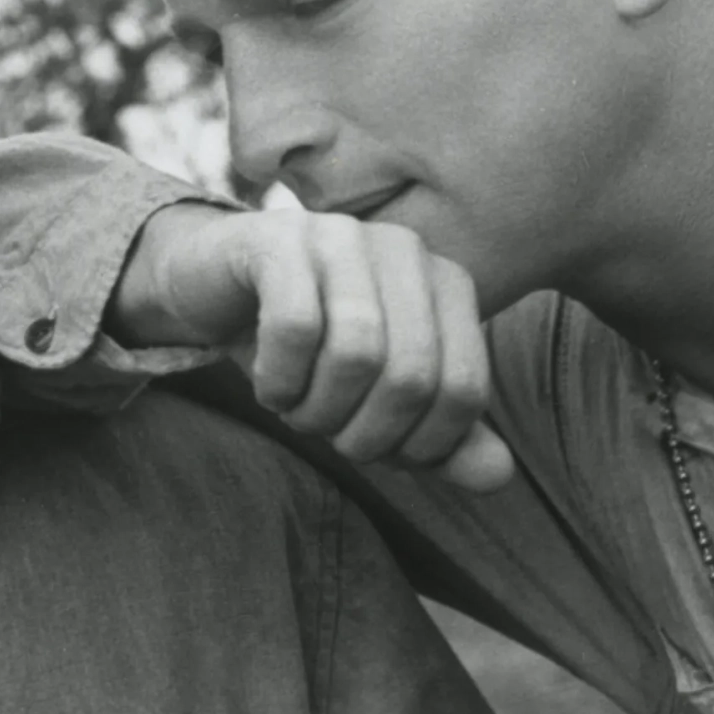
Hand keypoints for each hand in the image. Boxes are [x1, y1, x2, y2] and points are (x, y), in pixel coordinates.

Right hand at [115, 205, 514, 493]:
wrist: (215, 292)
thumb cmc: (308, 353)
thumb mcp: (378, 405)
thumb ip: (442, 441)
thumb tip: (498, 477)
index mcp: (448, 284)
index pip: (464, 391)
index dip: (421, 446)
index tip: (377, 448)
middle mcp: (406, 250)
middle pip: (412, 377)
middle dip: (363, 434)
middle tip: (326, 432)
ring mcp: (344, 236)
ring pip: (357, 352)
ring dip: (318, 410)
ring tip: (296, 408)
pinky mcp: (282, 238)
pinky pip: (295, 328)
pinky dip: (279, 380)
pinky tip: (268, 383)